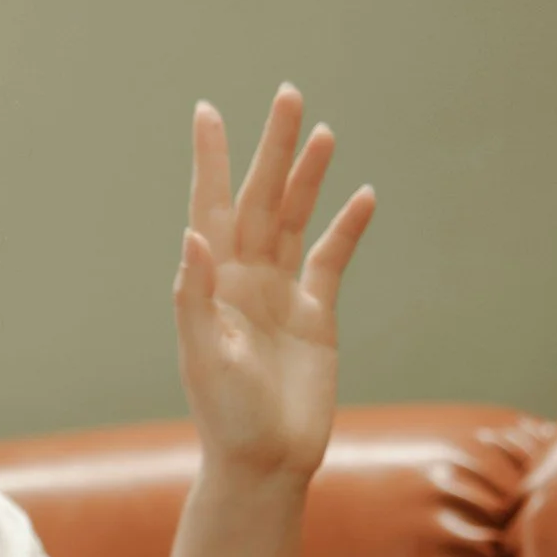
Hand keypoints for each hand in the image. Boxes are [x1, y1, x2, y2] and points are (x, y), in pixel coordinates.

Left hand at [175, 85, 375, 481]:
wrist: (266, 462)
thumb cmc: (226, 416)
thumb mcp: (203, 356)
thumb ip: (194, 297)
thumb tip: (193, 236)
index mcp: (212, 283)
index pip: (211, 206)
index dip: (211, 160)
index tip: (207, 111)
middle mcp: (243, 280)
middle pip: (260, 200)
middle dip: (272, 148)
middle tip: (286, 94)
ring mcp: (280, 294)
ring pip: (295, 220)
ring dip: (307, 176)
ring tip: (320, 131)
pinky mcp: (315, 316)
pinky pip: (332, 260)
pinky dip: (347, 228)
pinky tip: (362, 196)